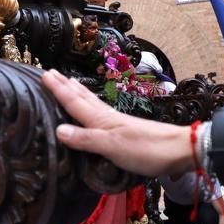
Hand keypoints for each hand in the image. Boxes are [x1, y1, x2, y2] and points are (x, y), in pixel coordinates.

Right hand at [42, 70, 194, 177]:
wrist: (181, 150)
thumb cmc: (147, 150)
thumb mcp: (113, 147)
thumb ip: (86, 139)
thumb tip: (58, 130)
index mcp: (102, 120)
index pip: (74, 102)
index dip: (58, 90)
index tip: (43, 74)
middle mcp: (108, 117)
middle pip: (82, 98)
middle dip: (65, 86)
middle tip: (50, 72)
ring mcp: (118, 122)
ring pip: (91, 104)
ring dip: (77, 92)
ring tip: (67, 82)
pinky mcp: (127, 130)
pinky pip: (100, 113)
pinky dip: (90, 106)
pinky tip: (94, 109)